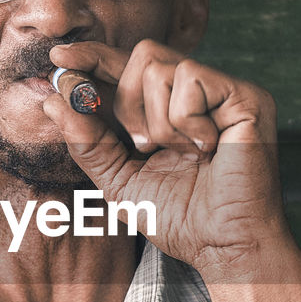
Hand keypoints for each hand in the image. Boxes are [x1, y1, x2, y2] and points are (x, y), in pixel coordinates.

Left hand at [43, 39, 300, 282]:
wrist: (222, 247)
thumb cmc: (181, 217)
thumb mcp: (118, 180)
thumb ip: (87, 142)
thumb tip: (53, 101)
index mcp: (169, 107)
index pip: (126, 65)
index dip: (93, 56)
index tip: (58, 55)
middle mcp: (199, 92)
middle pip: (142, 54)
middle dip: (126, 102)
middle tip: (142, 146)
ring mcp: (224, 90)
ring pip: (161, 67)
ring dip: (157, 122)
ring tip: (182, 154)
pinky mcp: (246, 96)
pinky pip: (190, 81)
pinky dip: (185, 122)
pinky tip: (207, 149)